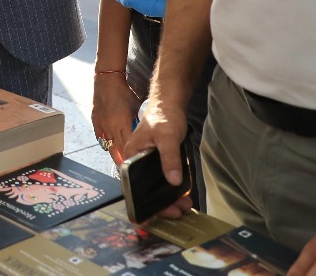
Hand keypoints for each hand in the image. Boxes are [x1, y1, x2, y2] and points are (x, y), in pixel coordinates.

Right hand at [92, 71, 141, 163]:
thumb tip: (148, 136)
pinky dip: (107, 145)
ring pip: (109, 146)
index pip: (127, 147)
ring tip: (122, 165)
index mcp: (121, 123)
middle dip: (123, 161)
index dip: (131, 159)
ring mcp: (101, 125)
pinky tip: (111, 149)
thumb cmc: (123, 91)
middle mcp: (110, 127)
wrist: (107, 79)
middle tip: (129, 172)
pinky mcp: (96, 121)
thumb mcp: (136, 106)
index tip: (135, 169)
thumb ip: (140, 123)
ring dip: (115, 155)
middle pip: (117, 149)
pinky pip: (101, 138)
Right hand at [123, 98, 195, 217]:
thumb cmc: (163, 116)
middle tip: (179, 211)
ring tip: (185, 206)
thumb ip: (169, 159)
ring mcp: (147, 163)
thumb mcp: (167, 137)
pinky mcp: (158, 163)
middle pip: (145, 190)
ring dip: (169, 199)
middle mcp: (136, 162)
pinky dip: (173, 190)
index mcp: (131, 156)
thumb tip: (173, 182)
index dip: (146, 202)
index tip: (162, 212)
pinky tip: (183, 196)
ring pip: (155, 187)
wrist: (170, 104)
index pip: (134, 186)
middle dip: (162, 204)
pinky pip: (163, 180)